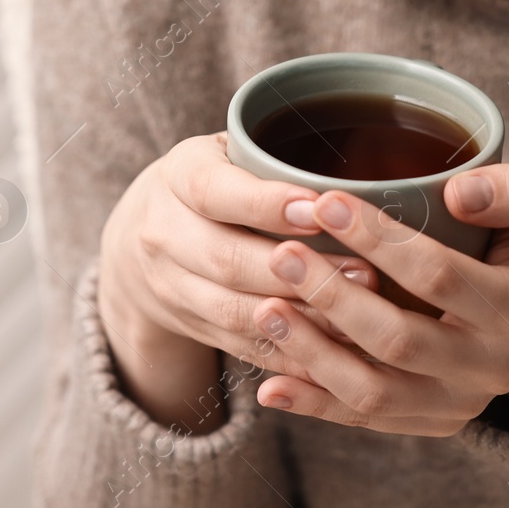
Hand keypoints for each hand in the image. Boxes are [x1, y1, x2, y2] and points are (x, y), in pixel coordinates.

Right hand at [97, 133, 378, 432]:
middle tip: (365, 271)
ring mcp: (173, 289)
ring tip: (360, 317)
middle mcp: (164, 235)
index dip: (266, 204)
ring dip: (302, 319)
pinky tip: (339, 355)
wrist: (141, 238)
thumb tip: (367, 167)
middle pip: (227, 261)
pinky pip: (244, 349)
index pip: (214, 192)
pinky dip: (292, 356)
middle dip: (298, 272)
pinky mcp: (193, 329)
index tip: (319, 209)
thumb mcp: (228, 151)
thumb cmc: (215, 181)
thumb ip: (276, 157)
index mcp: (178, 178)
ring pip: (236, 312)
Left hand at [249, 164, 508, 435]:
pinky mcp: (431, 422)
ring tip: (265, 311)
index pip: (438, 276)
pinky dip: (315, 406)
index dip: (379, 240)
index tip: (325, 202)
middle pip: (397, 341)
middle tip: (281, 255)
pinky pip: (366, 421)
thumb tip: (459, 192)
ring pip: (374, 393)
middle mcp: (490, 368)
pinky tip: (269, 386)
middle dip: (333, 297)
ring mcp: (459, 404)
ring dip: (314, 355)